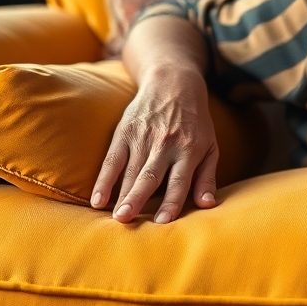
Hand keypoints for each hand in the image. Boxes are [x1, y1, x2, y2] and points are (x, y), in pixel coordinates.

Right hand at [91, 67, 218, 224]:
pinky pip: (112, 160)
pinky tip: (97, 200)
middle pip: (150, 175)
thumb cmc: (196, 123)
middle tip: (126, 220)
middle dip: (138, 198)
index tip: (163, 221)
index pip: (180, 179)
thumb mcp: (210, 146)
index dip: (172, 201)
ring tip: (116, 217)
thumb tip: (207, 205)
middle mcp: (166, 144)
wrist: (174, 84)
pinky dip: (104, 180)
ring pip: (131, 171)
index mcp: (189, 149)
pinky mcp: (125, 131)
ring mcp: (144, 137)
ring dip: (121, 194)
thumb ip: (207, 177)